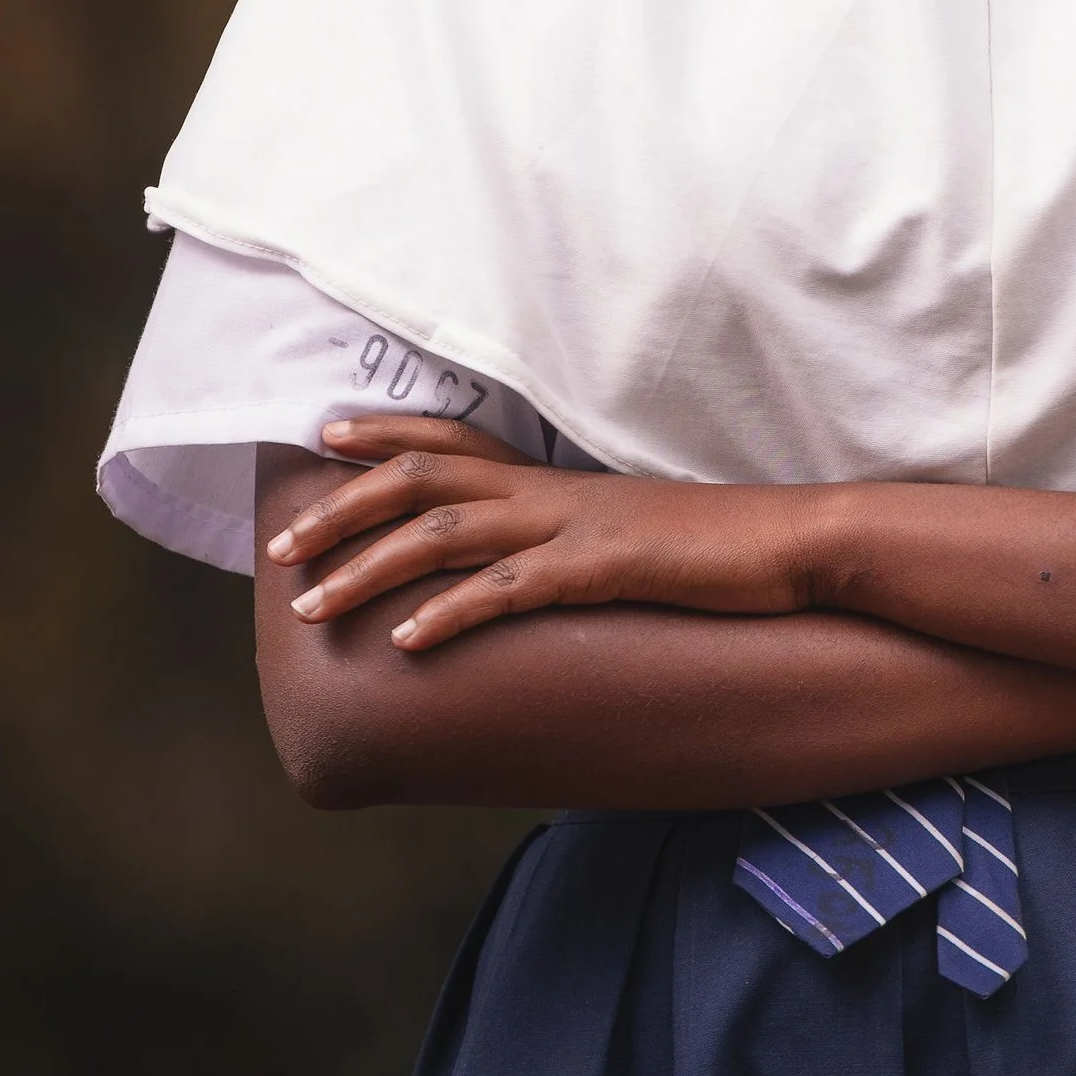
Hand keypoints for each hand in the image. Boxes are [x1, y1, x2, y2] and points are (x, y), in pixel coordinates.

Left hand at [268, 422, 821, 651]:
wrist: (795, 543)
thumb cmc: (717, 547)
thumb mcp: (633, 532)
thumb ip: (577, 538)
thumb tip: (536, 565)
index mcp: (558, 481)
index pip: (456, 441)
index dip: (387, 434)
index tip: (324, 436)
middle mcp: (553, 493)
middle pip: (426, 481)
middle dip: (345, 510)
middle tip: (280, 548)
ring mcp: (576, 528)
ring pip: (448, 533)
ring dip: (369, 567)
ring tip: (309, 605)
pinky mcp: (604, 570)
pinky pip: (511, 590)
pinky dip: (451, 611)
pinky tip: (407, 641)